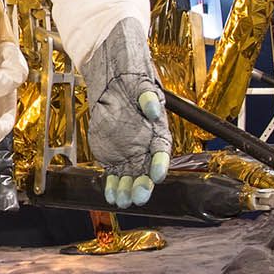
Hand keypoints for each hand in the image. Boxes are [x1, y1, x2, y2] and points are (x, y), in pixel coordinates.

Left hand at [79, 19, 171, 207]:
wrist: (111, 71)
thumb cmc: (131, 74)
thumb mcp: (140, 79)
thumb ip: (146, 95)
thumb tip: (152, 109)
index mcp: (158, 127)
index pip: (162, 149)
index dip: (161, 163)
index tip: (158, 175)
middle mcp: (146, 142)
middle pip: (147, 168)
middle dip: (143, 183)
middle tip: (139, 196)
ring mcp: (130, 149)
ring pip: (131, 174)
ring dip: (127, 189)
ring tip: (122, 202)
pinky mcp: (113, 153)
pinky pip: (114, 172)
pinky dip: (113, 185)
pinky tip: (110, 196)